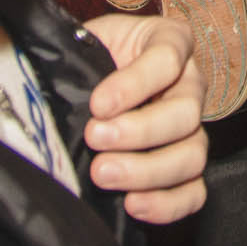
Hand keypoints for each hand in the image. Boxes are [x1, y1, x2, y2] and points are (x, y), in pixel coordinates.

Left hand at [82, 14, 207, 222]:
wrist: (90, 90)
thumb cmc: (88, 59)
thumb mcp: (85, 41)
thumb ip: (76, 49)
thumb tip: (52, 71)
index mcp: (171, 42)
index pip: (168, 60)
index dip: (134, 84)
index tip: (97, 105)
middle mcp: (190, 84)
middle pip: (186, 112)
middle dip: (139, 131)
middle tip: (95, 139)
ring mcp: (193, 129)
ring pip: (192, 155)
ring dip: (147, 171)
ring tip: (102, 174)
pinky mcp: (188, 170)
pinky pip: (194, 192)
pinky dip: (167, 204)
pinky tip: (132, 204)